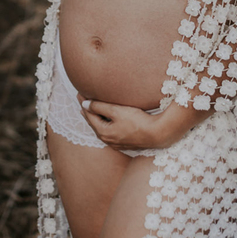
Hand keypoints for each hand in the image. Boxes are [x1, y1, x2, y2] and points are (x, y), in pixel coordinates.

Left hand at [78, 95, 208, 152]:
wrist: (157, 134)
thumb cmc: (137, 121)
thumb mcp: (116, 111)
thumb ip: (99, 107)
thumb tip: (84, 104)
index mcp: (103, 132)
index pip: (89, 115)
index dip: (84, 104)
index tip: (80, 94)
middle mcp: (108, 140)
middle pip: (94, 124)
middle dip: (88, 112)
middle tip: (82, 101)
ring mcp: (116, 143)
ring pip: (102, 129)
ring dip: (96, 119)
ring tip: (92, 111)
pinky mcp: (125, 142)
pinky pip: (110, 132)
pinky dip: (105, 124)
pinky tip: (107, 122)